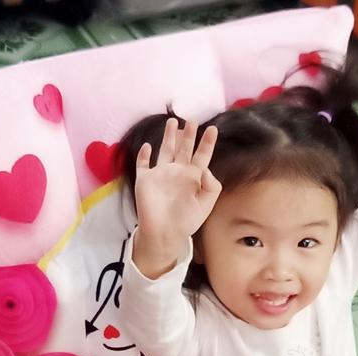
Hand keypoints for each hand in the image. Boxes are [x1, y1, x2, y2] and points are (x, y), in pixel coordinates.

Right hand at [135, 118, 220, 245]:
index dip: (207, 143)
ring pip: (165, 150)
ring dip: (168, 136)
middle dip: (188, 134)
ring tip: (173, 121)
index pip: (202, 156)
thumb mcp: (206, 205)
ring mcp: (160, 175)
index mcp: (193, 178)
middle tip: (193, 120)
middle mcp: (177, 173)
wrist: (164, 234)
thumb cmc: (186, 222)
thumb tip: (204, 167)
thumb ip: (211, 185)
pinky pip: (143, 164)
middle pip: (184, 148)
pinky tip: (147, 146)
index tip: (213, 129)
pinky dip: (144, 155)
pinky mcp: (145, 180)